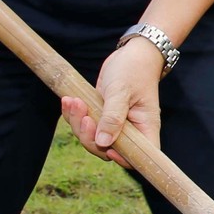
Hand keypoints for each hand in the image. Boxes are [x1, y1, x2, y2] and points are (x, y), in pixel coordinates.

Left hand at [60, 37, 164, 164]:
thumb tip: (103, 142)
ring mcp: (115, 124)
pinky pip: (84, 124)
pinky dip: (74, 114)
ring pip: (92, 138)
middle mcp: (131, 130)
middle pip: (107, 149)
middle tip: (84, 115)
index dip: (122, 159)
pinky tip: (69, 100)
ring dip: (77, 122)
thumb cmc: (134, 70)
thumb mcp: (122, 92)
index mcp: (144, 127)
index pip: (138, 156)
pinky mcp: (101, 116)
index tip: (107, 147)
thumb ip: (112, 117)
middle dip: (89, 136)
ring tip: (73, 101)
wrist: (131, 54)